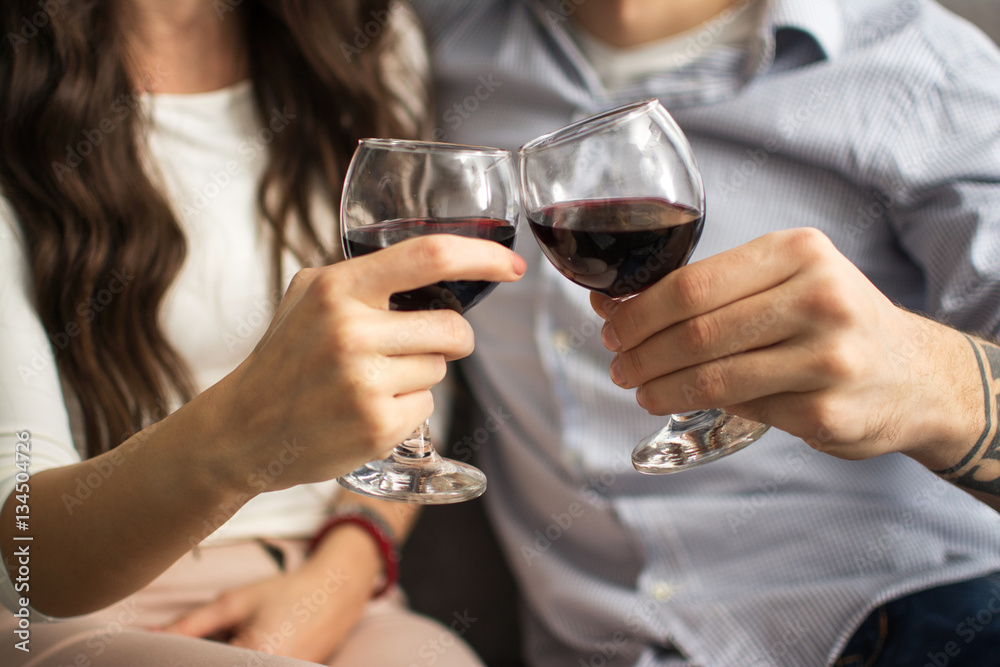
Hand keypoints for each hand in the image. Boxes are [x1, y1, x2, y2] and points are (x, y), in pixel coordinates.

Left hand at [162, 527, 382, 660]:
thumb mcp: (234, 603)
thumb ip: (189, 626)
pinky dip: (244, 663)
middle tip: (209, 641)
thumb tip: (148, 638)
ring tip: (236, 639)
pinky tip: (243, 653)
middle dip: (206, 661)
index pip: (203, 665)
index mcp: (255, 655)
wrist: (336, 592)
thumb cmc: (284, 593)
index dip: (182, 661)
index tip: (158, 659)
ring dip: (225, 661)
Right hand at [199, 235, 525, 492]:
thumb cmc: (286, 355)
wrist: (242, 430)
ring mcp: (365, 384)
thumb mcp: (309, 294)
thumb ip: (364, 274)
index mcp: (339, 289)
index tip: (511, 265)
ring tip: (373, 379)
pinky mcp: (377, 427)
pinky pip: (428, 407)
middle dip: (453, 338)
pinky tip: (368, 407)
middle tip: (423, 344)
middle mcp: (353, 334)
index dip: (482, 257)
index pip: (430, 257)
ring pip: (441, 369)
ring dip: (421, 373)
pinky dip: (408, 407)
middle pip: (453, 329)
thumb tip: (439, 263)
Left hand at [591, 228, 981, 463]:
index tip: (611, 325)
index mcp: (800, 252)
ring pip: (713, 378)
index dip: (639, 311)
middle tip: (618, 364)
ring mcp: (828, 359)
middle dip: (641, 352)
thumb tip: (615, 300)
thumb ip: (714, 285)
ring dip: (661, 387)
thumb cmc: (832, 318)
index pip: (692, 284)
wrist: (914, 374)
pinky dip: (702, 407)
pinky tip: (684, 402)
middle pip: (696, 332)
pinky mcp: (827, 412)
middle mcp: (820, 299)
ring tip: (640, 387)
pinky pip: (742, 409)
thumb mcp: (788, 277)